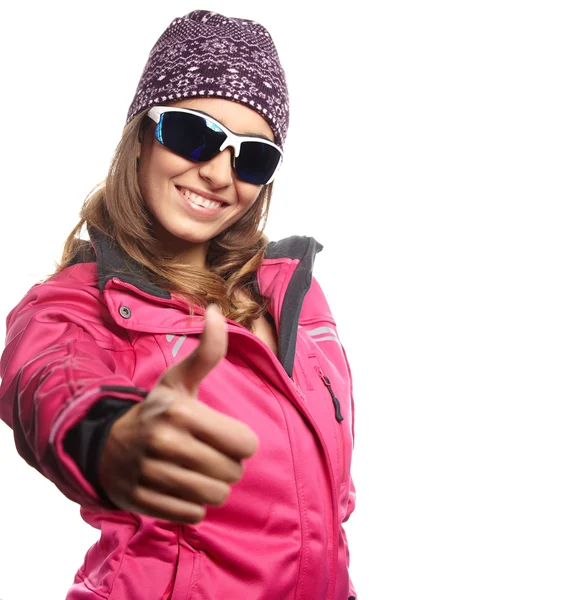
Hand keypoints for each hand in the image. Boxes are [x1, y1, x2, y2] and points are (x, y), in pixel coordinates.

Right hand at [98, 304, 258, 523]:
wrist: (107, 445)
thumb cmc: (157, 410)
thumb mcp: (179, 380)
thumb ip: (207, 351)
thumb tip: (214, 310)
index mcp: (181, 412)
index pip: (247, 444)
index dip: (241, 442)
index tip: (223, 435)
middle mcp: (165, 443)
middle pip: (233, 472)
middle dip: (227, 465)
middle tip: (206, 453)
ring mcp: (152, 476)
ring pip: (216, 496)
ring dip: (212, 486)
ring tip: (194, 470)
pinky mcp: (144, 503)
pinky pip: (195, 514)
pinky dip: (193, 504)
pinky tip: (179, 486)